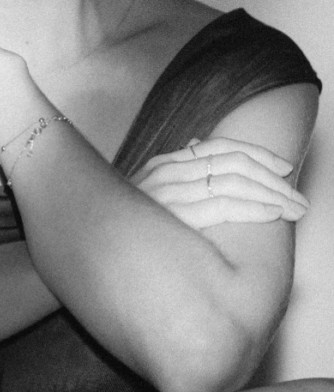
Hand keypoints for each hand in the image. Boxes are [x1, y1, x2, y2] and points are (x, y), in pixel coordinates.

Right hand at [132, 137, 308, 228]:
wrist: (92, 249)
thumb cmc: (127, 231)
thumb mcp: (149, 193)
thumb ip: (177, 170)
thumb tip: (196, 141)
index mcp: (163, 164)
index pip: (219, 147)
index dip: (257, 154)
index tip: (284, 168)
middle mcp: (165, 172)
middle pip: (232, 161)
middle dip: (272, 178)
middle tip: (297, 197)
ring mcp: (166, 193)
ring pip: (232, 180)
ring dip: (271, 194)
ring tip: (293, 209)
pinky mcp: (172, 217)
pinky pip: (221, 204)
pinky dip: (252, 207)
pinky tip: (271, 214)